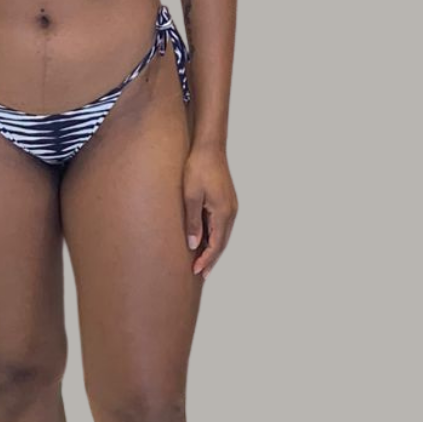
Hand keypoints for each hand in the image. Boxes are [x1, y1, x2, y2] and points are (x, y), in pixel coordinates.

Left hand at [182, 144, 237, 280]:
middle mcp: (231, 212)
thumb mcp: (191, 196)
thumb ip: (193, 221)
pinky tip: (205, 239)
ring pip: (223, 234)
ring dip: (213, 248)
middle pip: (222, 242)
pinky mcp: (226, 201)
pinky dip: (214, 236)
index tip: (197, 271)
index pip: (216, 244)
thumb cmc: (198, 168)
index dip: (207, 259)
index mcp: (223, 213)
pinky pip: (221, 224)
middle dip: (211, 259)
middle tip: (201, 274)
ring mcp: (230, 206)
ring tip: (202, 261)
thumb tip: (193, 245)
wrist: (209, 147)